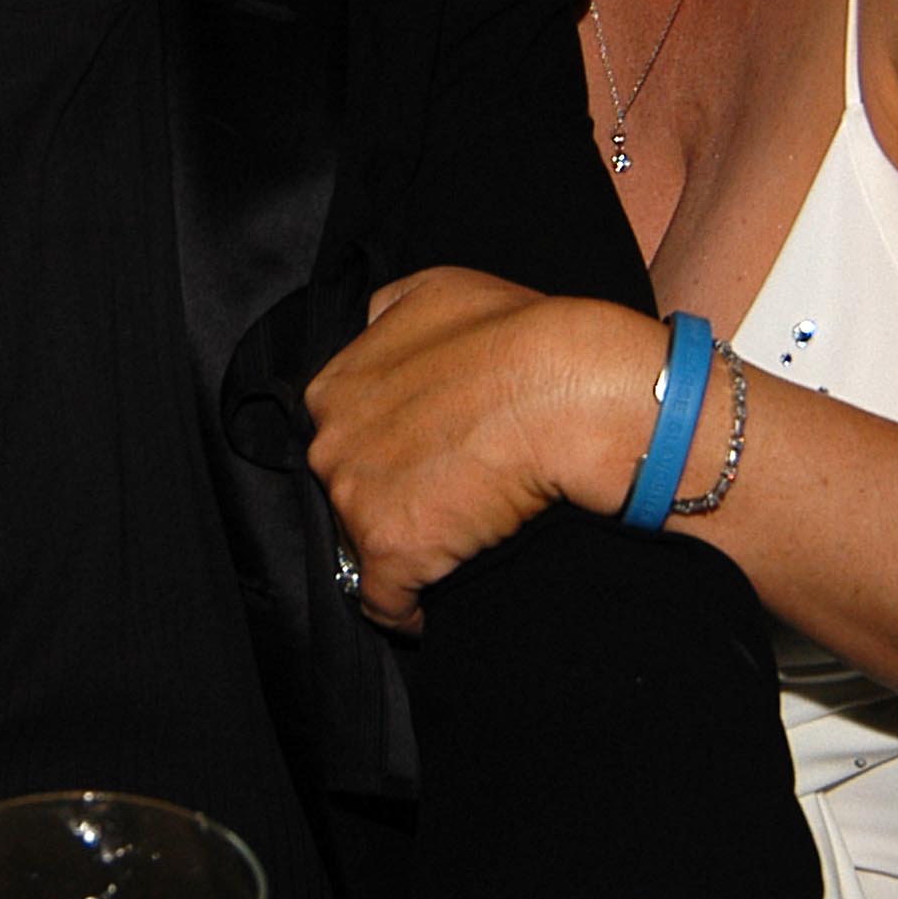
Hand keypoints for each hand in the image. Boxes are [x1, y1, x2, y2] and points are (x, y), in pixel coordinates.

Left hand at [303, 269, 657, 628]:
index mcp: (335, 388)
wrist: (566, 391)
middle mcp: (331, 445)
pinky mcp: (390, 554)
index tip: (412, 461)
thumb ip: (385, 316)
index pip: (340, 434)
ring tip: (445, 547)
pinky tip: (430, 605)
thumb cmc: (514, 335)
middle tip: (438, 500)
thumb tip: (369, 330)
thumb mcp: (434, 290)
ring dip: (396, 548)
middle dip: (381, 497)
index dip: (378, 451)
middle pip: (343, 489)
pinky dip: (406, 608)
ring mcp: (355, 502)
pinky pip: (384, 602)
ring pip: (358, 542)